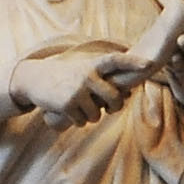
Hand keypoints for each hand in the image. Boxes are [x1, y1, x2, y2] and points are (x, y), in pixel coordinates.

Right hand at [13, 49, 130, 125]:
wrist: (35, 78)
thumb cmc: (66, 76)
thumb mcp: (84, 70)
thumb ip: (105, 79)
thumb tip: (128, 94)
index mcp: (93, 65)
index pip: (116, 61)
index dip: (133, 63)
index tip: (149, 64)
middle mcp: (87, 75)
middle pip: (114, 98)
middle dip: (114, 107)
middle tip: (109, 108)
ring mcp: (77, 90)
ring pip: (97, 115)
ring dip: (90, 116)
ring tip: (79, 105)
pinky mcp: (67, 104)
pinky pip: (82, 122)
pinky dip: (77, 120)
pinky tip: (68, 110)